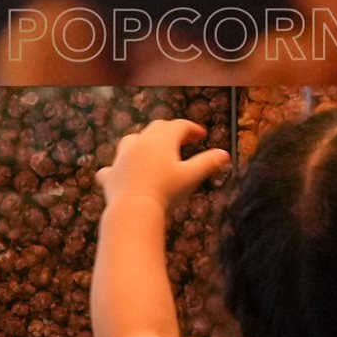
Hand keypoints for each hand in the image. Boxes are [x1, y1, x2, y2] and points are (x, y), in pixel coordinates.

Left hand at [98, 116, 228, 212]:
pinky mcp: (110, 175)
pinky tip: (119, 174)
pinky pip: (111, 168)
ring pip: (132, 140)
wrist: (133, 210)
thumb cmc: (165, 192)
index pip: (179, 126)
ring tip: (151, 152)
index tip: (202, 135)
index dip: (192, 129)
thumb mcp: (191, 177)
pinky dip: (118, 169)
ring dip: (143, 143)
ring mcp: (122, 158)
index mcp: (161, 140)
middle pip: (157, 128)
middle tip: (183, 141)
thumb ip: (208, 163)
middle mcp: (140, 143)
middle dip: (171, 132)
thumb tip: (225, 154)